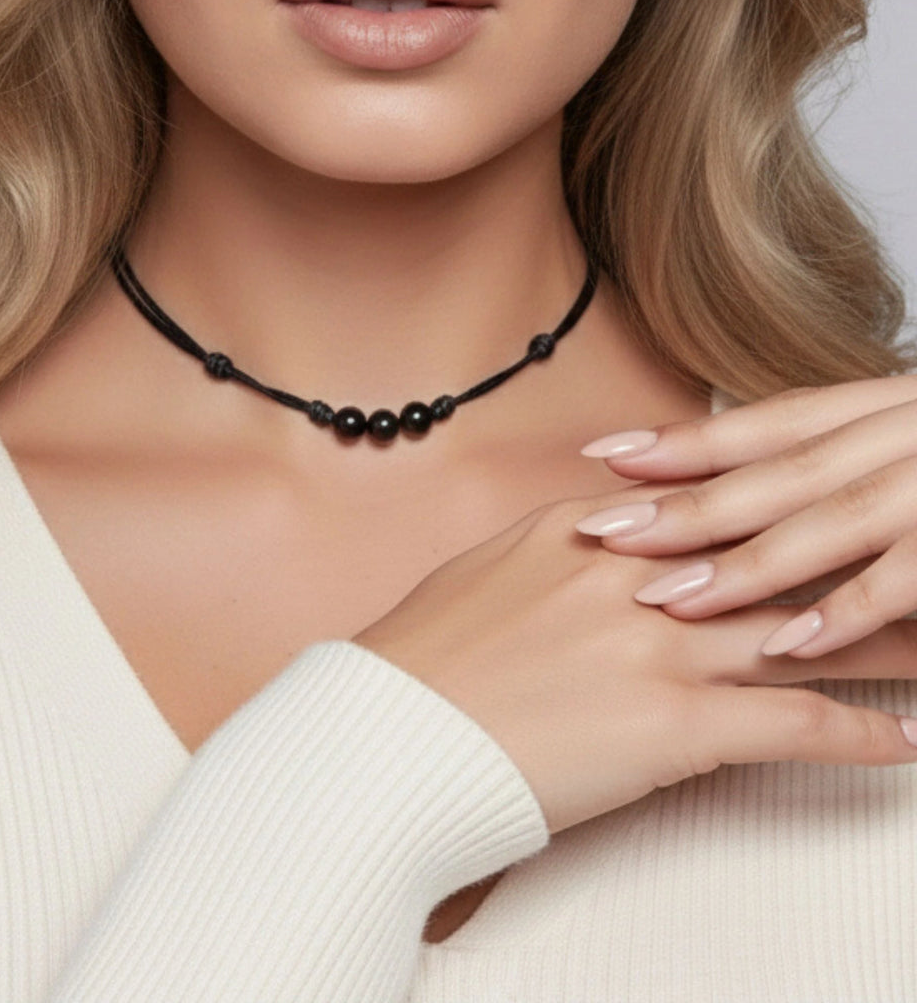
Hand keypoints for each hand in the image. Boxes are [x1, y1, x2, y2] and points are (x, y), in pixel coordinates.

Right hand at [354, 483, 916, 836]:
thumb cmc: (423, 661)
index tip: (827, 508)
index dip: (779, 506)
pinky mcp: (669, 725)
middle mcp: (635, 576)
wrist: (386, 734)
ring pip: (803, 628)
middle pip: (772, 557)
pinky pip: (789, 724)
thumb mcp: (487, 574)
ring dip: (885, 636)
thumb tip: (599, 537)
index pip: (709, 507)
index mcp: (588, 533)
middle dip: (852, 553)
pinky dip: (859, 735)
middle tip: (911, 549)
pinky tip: (905, 744)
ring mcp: (655, 645)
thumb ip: (558, 549)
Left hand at [572, 375, 916, 659]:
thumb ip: (824, 472)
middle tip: (601, 533)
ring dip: (747, 564)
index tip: (604, 452)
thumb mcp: (895, 459)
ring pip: (834, 519)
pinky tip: (783, 646)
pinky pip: (907, 577)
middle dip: (690, 506)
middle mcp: (909, 432)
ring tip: (665, 600)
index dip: (686, 440)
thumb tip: (722, 496)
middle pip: (784, 470)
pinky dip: (847, 611)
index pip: (772, 423)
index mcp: (885, 409)